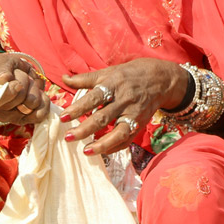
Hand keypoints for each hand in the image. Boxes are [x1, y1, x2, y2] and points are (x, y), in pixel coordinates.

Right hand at [0, 54, 47, 125]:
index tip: (10, 77)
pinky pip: (41, 114)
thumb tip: (4, 79)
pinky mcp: (27, 118)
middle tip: (17, 76)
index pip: (0, 99)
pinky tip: (38, 93)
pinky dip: (44, 100)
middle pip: (20, 97)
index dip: (10, 89)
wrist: (13, 73)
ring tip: (26, 83)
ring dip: (34, 88)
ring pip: (33, 102)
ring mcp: (13, 117)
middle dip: (23, 81)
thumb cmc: (2, 68)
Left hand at [62, 58, 190, 154]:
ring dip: (102, 144)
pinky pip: (128, 139)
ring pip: (118, 132)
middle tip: (67, 137)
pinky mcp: (141, 123)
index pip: (94, 98)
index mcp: (114, 84)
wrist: (161, 79)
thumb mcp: (109, 72)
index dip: (78, 108)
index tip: (63, 117)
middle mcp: (124, 100)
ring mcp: (134, 113)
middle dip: (84, 129)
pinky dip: (114, 147)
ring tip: (86, 151)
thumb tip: (62, 78)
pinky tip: (100, 151)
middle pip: (103, 117)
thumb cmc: (129, 75)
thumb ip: (85, 79)